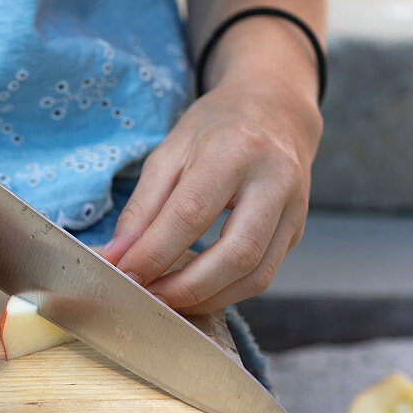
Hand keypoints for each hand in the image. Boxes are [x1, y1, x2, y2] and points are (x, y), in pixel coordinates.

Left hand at [99, 75, 321, 314]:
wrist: (274, 110)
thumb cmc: (215, 131)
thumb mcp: (168, 155)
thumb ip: (141, 209)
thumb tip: (115, 257)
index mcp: (236, 152)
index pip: (191, 214)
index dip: (154, 253)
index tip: (124, 275)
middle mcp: (275, 181)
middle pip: (236, 254)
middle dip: (186, 288)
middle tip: (146, 299)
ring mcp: (295, 209)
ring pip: (256, 275)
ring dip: (206, 298)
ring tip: (166, 301)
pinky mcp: (297, 231)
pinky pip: (263, 275)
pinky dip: (225, 293)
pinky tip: (194, 291)